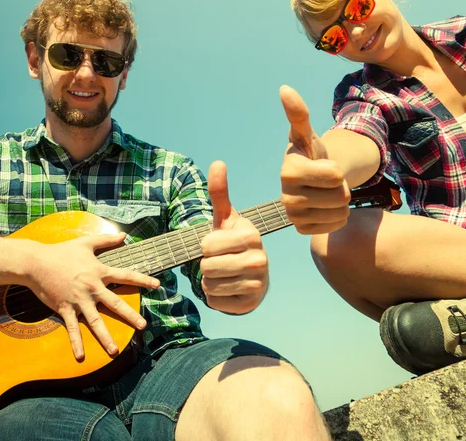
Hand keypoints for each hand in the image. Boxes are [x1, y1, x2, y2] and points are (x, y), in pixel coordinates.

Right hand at [26, 234, 160, 359]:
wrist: (36, 263)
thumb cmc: (62, 251)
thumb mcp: (87, 243)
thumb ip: (107, 240)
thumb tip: (124, 235)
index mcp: (99, 272)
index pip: (126, 276)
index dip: (143, 280)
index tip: (158, 285)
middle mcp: (92, 288)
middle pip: (115, 303)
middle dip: (130, 315)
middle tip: (143, 326)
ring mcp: (78, 300)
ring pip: (95, 321)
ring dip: (105, 336)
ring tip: (115, 350)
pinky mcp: (64, 308)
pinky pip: (72, 328)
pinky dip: (76, 343)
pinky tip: (81, 356)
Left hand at [200, 161, 268, 313]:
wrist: (252, 272)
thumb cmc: (234, 241)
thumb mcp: (225, 218)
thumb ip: (219, 192)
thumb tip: (217, 162)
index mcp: (251, 236)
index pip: (206, 245)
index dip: (206, 246)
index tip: (219, 244)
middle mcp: (259, 260)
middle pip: (207, 267)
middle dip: (207, 265)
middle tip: (221, 260)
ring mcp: (257, 284)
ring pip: (210, 285)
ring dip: (210, 281)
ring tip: (225, 273)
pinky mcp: (251, 303)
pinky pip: (215, 302)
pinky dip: (216, 297)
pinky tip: (230, 288)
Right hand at [279, 85, 349, 234]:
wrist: (311, 178)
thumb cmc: (311, 154)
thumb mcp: (307, 134)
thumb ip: (298, 113)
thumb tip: (285, 89)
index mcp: (288, 172)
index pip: (334, 175)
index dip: (337, 170)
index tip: (324, 165)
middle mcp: (285, 197)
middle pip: (339, 196)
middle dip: (341, 187)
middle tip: (327, 181)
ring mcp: (293, 216)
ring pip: (340, 212)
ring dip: (341, 202)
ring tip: (327, 192)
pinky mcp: (302, 230)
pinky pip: (336, 226)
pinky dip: (338, 217)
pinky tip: (325, 206)